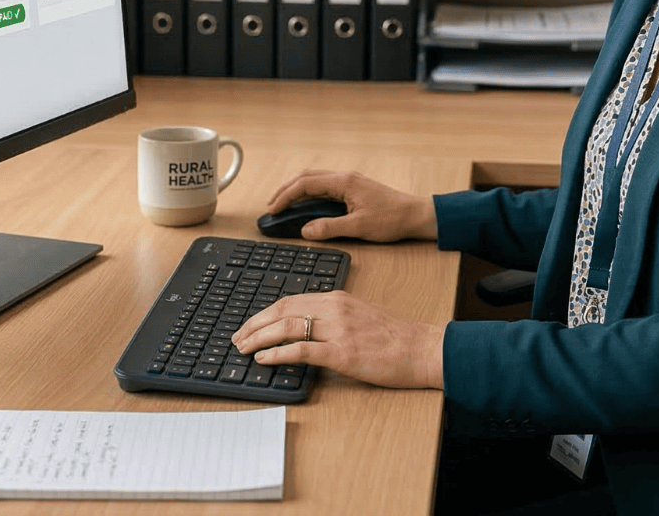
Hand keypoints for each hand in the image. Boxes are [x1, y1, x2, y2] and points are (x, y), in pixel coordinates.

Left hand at [232, 291, 444, 389]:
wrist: (421, 348)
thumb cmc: (394, 337)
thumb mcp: (358, 315)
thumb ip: (331, 317)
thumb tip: (302, 329)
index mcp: (336, 298)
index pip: (289, 301)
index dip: (263, 314)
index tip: (248, 325)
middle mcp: (334, 309)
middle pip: (281, 310)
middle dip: (254, 325)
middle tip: (237, 338)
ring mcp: (338, 330)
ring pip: (287, 327)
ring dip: (259, 338)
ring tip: (243, 348)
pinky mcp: (343, 353)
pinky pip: (302, 350)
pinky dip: (278, 353)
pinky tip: (265, 359)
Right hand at [265, 169, 437, 241]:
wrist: (415, 215)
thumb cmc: (392, 219)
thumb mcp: (359, 227)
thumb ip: (330, 228)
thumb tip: (306, 230)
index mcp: (344, 182)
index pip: (305, 184)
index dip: (285, 196)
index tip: (273, 209)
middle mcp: (345, 178)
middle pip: (306, 177)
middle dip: (286, 190)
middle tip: (272, 206)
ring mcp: (349, 182)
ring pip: (315, 180)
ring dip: (297, 190)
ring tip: (283, 205)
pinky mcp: (353, 189)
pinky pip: (325, 187)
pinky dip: (310, 194)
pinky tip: (305, 205)